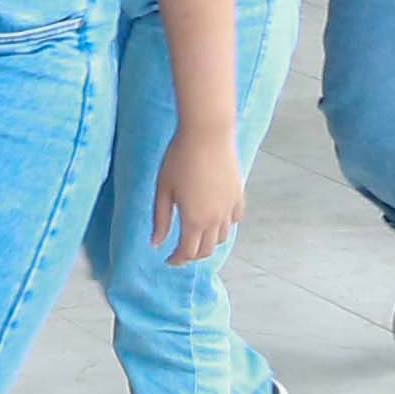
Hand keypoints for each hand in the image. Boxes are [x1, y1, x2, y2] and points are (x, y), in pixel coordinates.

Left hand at [149, 125, 247, 265]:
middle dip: (192, 255)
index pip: (187, 252)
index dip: (177, 260)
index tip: (168, 259)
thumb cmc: (179, 158)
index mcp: (194, 220)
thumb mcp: (163, 189)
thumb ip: (160, 219)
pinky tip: (215, 220)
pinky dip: (225, 226)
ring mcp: (230, 208)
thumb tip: (156, 243)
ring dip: (208, 242)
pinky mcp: (238, 195)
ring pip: (222, 237)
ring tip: (196, 237)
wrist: (207, 133)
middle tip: (180, 252)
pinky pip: (234, 219)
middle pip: (206, 249)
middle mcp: (215, 219)